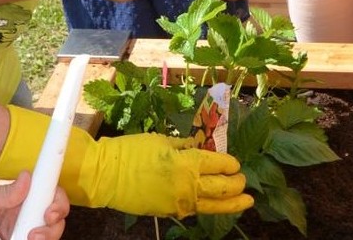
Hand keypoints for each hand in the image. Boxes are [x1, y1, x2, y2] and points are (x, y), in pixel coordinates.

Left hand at [0, 171, 69, 239]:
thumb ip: (3, 191)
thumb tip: (26, 178)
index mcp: (24, 195)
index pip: (51, 194)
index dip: (58, 203)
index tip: (50, 213)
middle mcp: (27, 213)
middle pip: (55, 220)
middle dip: (52, 228)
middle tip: (34, 234)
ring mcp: (22, 231)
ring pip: (46, 236)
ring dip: (43, 239)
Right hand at [70, 132, 251, 216]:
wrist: (106, 175)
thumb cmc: (131, 151)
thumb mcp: (162, 141)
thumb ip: (185, 146)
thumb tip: (200, 147)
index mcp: (187, 163)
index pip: (219, 164)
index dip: (230, 164)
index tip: (235, 163)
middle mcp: (188, 185)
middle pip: (222, 188)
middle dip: (236, 184)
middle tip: (243, 181)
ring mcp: (180, 202)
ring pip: (213, 206)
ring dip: (232, 204)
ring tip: (246, 202)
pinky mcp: (170, 212)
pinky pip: (195, 210)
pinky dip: (208, 207)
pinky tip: (214, 205)